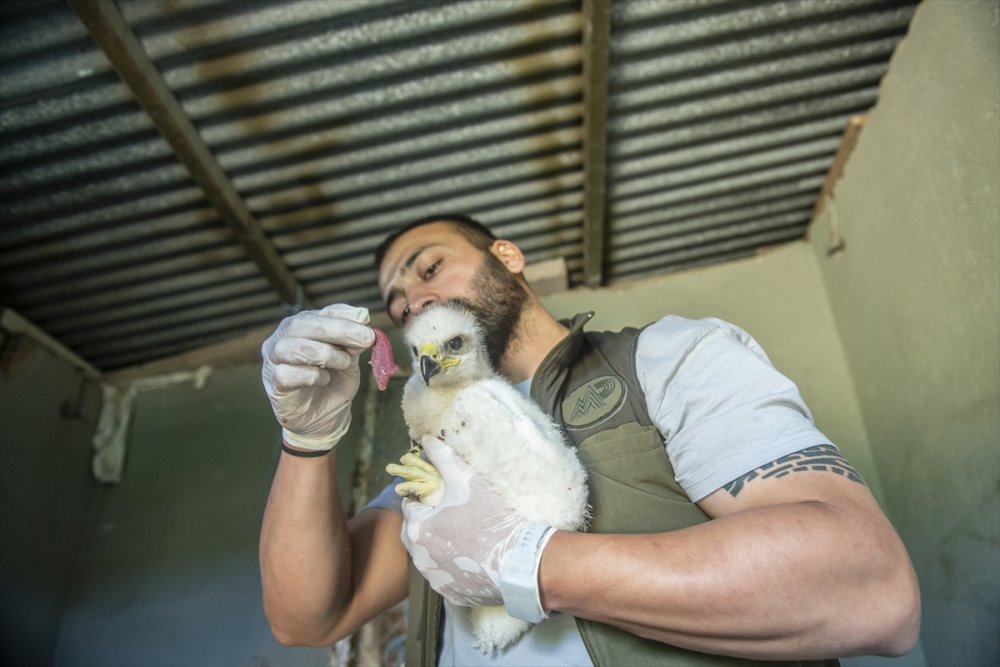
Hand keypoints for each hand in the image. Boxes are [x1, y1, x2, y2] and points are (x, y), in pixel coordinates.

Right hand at [261, 304, 374, 450]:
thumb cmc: (334, 382)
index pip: (318, 314)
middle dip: (336, 329)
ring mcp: (274, 362)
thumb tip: (362, 317)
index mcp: (301, 327)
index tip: (366, 322)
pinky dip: (309, 375)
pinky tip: (323, 379)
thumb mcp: (349, 358)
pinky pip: (285, 375)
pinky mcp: (274, 386)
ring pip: (288, 347)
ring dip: (323, 353)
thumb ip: (352, 340)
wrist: (325, 418)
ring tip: (344, 363)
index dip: (343, 316)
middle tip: (365, 339)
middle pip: (300, 324)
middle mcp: (282, 339)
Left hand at [400, 436, 526, 607]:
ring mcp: (436, 580)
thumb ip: (444, 457)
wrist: (521, 562)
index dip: (426, 499)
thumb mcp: (467, 480)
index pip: (411, 506)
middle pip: (416, 533)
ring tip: (468, 538)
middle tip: (456, 517)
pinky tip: (474, 560)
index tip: (445, 498)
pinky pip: (447, 578)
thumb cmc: (492, 517)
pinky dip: (455, 570)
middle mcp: (419, 558)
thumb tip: (427, 438)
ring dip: (441, 548)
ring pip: (430, 558)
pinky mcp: (452, 595)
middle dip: (430, 523)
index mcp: (418, 528)